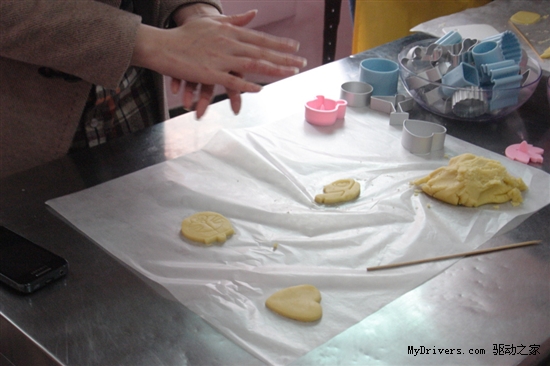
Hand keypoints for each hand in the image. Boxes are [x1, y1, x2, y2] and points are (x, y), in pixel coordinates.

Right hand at [132, 6, 306, 117]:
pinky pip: (231, 80)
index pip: (260, 37)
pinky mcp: (209, 73)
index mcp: (229, 31)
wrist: (162, 45)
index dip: (279, 43)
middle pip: (262, 50)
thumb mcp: (212, 22)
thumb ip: (234, 20)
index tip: (296, 47)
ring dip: (273, 69)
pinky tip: (260, 89)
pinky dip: (246, 85)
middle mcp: (228, 43)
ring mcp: (220, 58)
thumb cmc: (186, 34)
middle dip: (284, 57)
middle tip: (302, 62)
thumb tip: (253, 13)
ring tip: (291, 73)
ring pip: (252, 64)